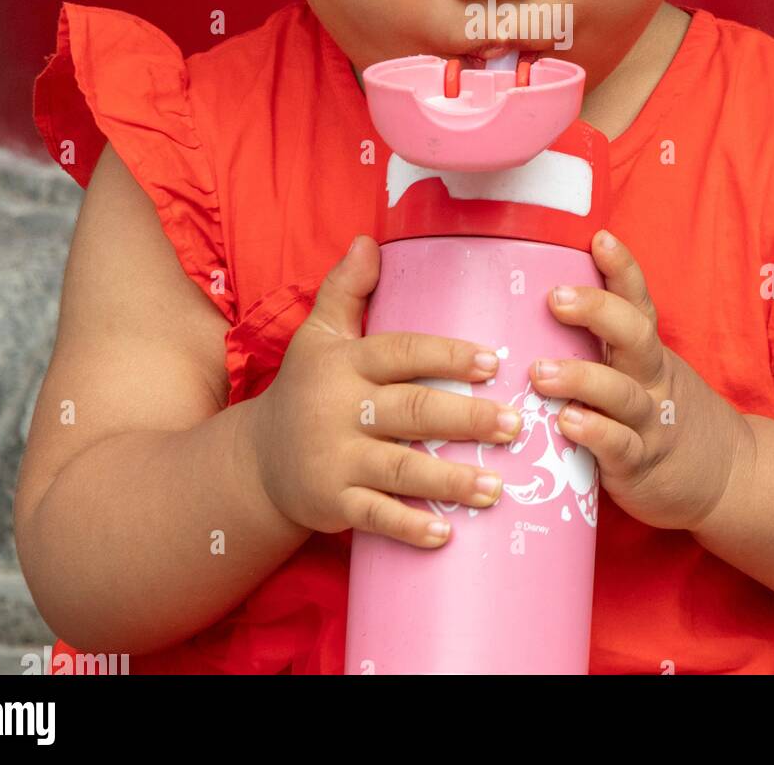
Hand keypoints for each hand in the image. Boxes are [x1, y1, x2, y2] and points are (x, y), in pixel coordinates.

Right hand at [245, 235, 525, 547]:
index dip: (448, 355)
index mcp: (345, 363)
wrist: (257, 460)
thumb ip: (346, 289)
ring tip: (497, 486)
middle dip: (467, 418)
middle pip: (412, 410)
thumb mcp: (319, 334)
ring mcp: (335, 459)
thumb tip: (368, 240)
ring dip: (451, 479)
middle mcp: (340, 409)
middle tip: (516, 424)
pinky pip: (374, 516)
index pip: (403, 353)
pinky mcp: (330, 502)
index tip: (493, 362)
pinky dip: (409, 526)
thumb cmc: (305, 388)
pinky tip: (447, 533)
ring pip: (400, 468)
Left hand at [531, 230, 748, 533]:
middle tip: (555, 297)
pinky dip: (595, 432)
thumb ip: (602, 344)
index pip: (638, 301)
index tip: (600, 238)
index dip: (622, 268)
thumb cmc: (659, 412)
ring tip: (540, 372)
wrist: (724, 476)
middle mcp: (652, 377)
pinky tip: (566, 422)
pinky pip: (619, 446)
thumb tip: (535, 305)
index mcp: (647, 351)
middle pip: (634, 335)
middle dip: (596, 310)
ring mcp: (649, 421)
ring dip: (580, 378)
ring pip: (620, 392)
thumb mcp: (642, 371)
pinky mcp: (640, 464)